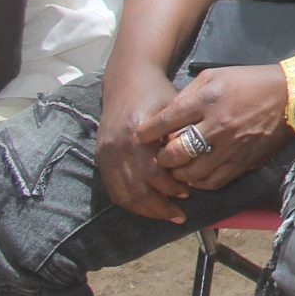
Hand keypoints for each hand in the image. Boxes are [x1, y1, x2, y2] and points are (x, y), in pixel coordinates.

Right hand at [96, 67, 191, 222]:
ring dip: (145, 209)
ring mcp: (106, 153)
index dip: (170, 188)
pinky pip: (113, 189)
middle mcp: (118, 146)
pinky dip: (130, 202)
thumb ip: (180, 136)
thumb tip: (194, 166)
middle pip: (136, 189)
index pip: (153, 173)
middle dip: (159, 207)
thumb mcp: (174, 110)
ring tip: (166, 214)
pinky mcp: (100, 157)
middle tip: (179, 215)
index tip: (188, 194)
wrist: (127, 80)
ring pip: (123, 194)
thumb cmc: (158, 93)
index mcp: (137, 133)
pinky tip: (146, 206)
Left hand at [137, 64, 294, 190]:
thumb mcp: (215, 76)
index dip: (147, 132)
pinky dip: (200, 181)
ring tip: (178, 167)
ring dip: (179, 173)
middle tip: (162, 155)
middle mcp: (217, 126)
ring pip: (192, 173)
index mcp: (207, 100)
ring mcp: (231, 147)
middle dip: (162, 157)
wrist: (292, 96)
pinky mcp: (244, 161)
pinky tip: (198, 174)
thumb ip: (188, 95)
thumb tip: (165, 116)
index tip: (140, 136)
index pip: (165, 122)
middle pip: (175, 153)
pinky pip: (214, 181)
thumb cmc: (250, 82)